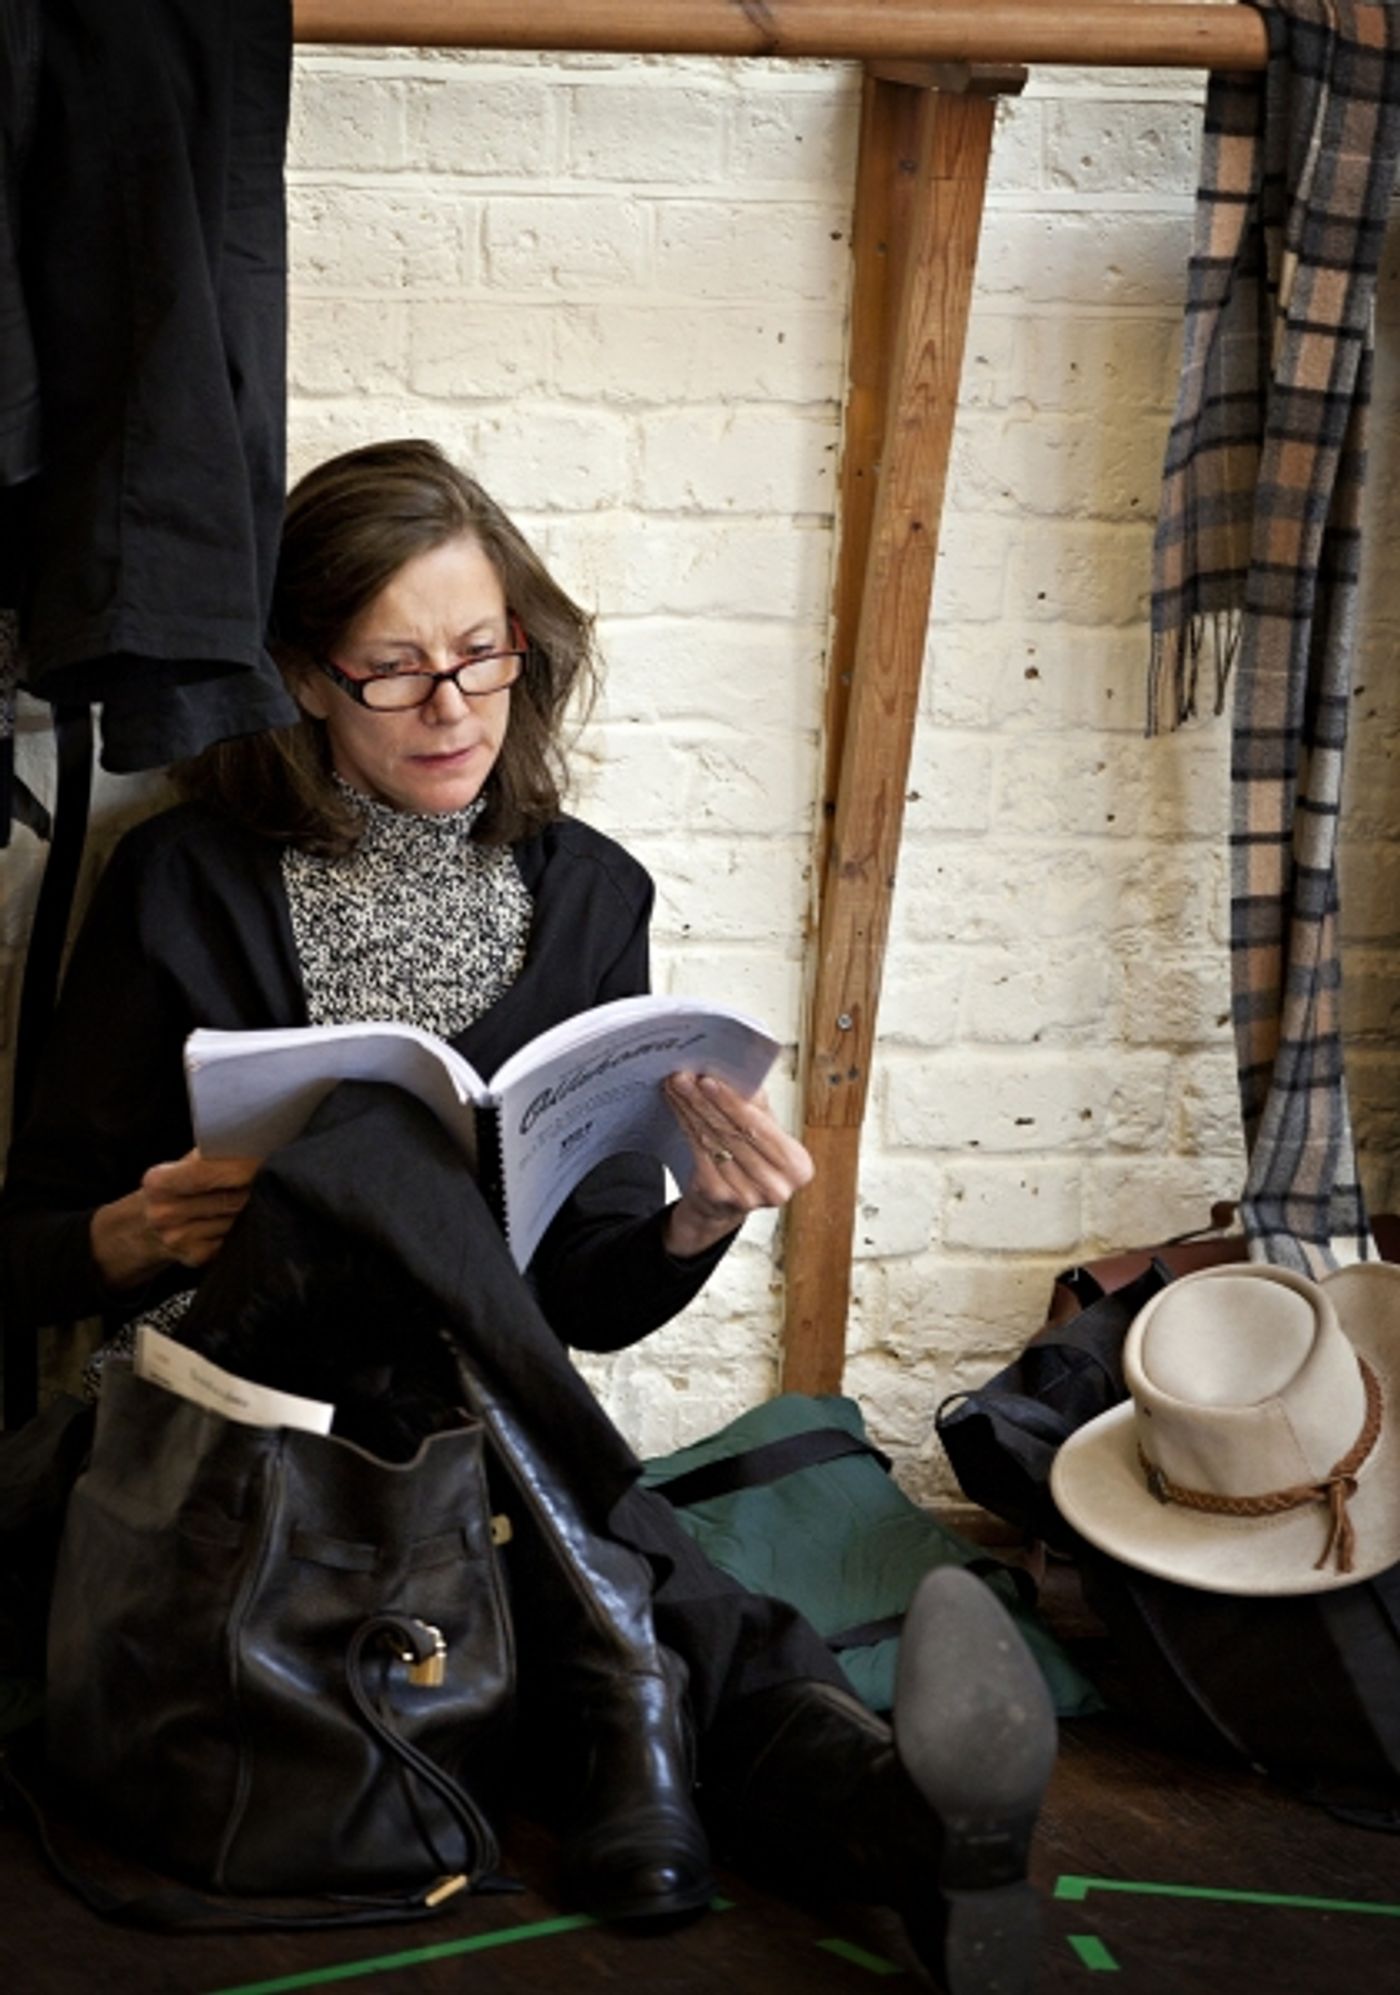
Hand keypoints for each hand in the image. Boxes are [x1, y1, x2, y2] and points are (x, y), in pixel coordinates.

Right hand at [90, 1149, 259, 1289]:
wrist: (149, 1226)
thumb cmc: (180, 1185)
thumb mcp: (186, 1162)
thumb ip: (210, 1153)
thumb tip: (252, 1139)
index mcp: (158, 1182)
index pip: (208, 1173)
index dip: (244, 1165)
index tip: (266, 1158)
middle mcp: (162, 1213)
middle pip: (230, 1199)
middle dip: (253, 1188)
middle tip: (267, 1178)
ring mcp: (176, 1238)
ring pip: (236, 1220)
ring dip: (250, 1209)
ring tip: (248, 1198)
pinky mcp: (194, 1256)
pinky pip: (232, 1239)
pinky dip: (240, 1229)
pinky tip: (233, 1221)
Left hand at [661, 1072, 813, 1258]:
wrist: (729, 1203)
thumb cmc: (752, 1160)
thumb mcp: (767, 1133)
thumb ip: (759, 1107)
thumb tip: (739, 1076)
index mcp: (797, 1167)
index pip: (760, 1128)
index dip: (732, 1103)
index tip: (708, 1080)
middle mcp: (776, 1186)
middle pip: (734, 1134)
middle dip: (706, 1102)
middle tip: (684, 1078)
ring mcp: (747, 1196)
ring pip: (712, 1141)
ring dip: (691, 1110)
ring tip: (677, 1088)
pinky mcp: (718, 1197)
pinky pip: (698, 1154)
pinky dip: (686, 1126)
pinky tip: (678, 1109)